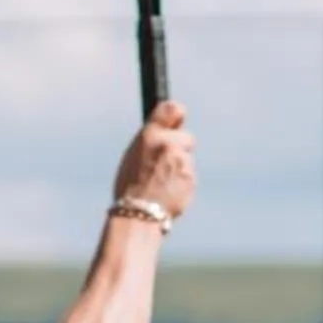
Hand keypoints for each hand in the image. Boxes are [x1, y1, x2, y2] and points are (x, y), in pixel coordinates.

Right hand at [114, 102, 196, 222]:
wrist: (139, 213)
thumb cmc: (131, 186)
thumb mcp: (135, 155)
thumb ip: (153, 140)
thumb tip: (170, 129)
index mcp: (150, 135)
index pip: (172, 109)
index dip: (177, 116)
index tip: (178, 120)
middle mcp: (168, 144)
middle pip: (187, 138)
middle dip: (181, 148)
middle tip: (166, 163)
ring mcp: (182, 161)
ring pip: (187, 159)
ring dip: (180, 168)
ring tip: (162, 183)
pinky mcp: (191, 178)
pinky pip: (190, 176)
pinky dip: (182, 182)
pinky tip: (168, 191)